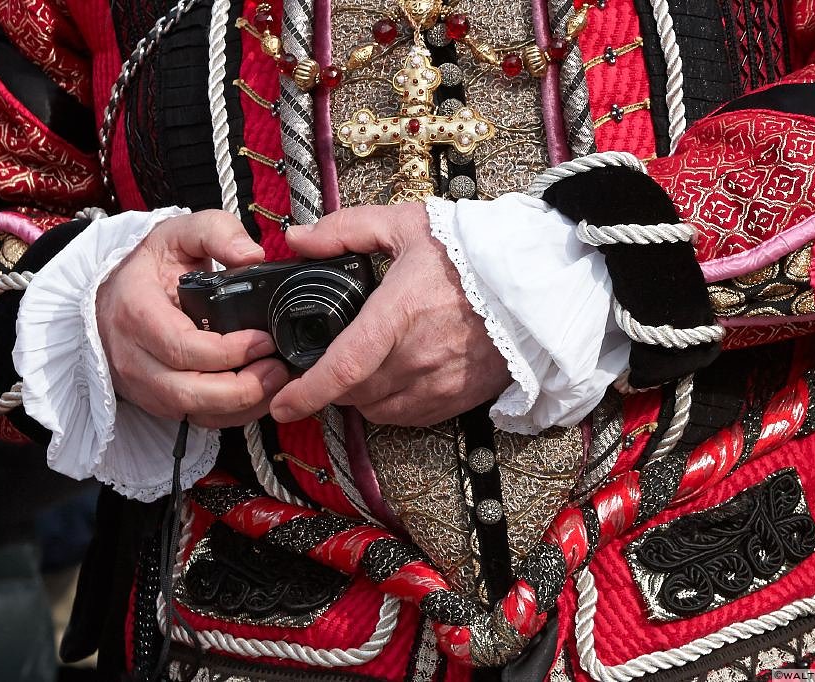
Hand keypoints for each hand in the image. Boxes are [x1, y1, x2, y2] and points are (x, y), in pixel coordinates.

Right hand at [97, 210, 289, 427]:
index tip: (263, 339)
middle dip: (242, 388)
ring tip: (276, 381)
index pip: (182, 347)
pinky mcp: (157, 400)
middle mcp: (133, 356)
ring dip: (241, 405)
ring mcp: (143, 384)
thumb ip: (216, 232)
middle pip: (188, 391)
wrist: (114, 293)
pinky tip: (261, 396)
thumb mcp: (178, 233)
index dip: (229, 351)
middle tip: (278, 369)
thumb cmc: (149, 265)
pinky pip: (197, 420)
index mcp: (136, 312)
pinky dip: (233, 415)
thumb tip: (251, 254)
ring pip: (193, 412)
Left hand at [269, 203, 510, 425]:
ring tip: (361, 369)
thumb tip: (297, 238)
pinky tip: (392, 380)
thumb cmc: (469, 252)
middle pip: (354, 393)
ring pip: (378, 410)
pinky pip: (409, 416)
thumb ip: (345, 229)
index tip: (282, 404)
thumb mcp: (405, 225)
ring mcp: (440, 382)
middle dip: (331, 385)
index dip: (307, 393)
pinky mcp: (459, 397)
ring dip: (360, 397)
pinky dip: (391, 405)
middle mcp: (418, 356)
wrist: (531, 281)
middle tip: (327, 363)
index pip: (343, 367)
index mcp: (398, 314)